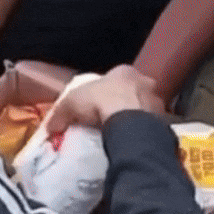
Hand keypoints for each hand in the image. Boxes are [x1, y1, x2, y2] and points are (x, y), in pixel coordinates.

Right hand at [46, 66, 163, 133]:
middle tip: (111, 119)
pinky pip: (151, 127)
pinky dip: (143, 133)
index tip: (96, 105)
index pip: (113, 77)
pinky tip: (133, 142)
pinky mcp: (164, 122)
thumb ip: (60, 112)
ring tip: (123, 134)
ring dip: (136, 118)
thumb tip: (50, 127)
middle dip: (124, 102)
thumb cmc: (100, 102)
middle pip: (132, 91)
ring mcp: (157, 102)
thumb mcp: (71, 103)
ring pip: (144, 108)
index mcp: (123, 71)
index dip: (104, 91)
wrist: (129, 123)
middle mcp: (144, 82)